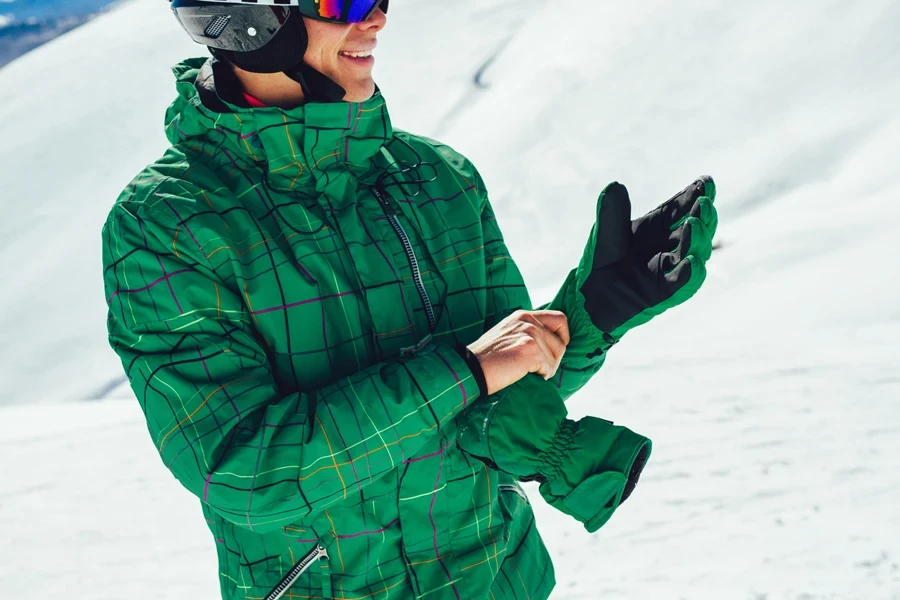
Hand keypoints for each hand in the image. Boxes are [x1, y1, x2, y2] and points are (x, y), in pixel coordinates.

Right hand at [467, 310, 569, 393]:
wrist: (470, 369)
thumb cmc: (486, 359)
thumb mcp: (508, 335)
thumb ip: (528, 333)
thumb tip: (552, 345)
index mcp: (523, 315)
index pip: (560, 319)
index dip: (562, 337)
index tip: (552, 351)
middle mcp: (528, 321)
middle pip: (561, 340)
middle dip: (554, 357)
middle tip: (538, 367)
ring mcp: (530, 334)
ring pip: (557, 356)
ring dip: (546, 368)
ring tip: (526, 372)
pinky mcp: (531, 350)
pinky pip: (549, 367)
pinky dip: (541, 376)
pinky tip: (523, 374)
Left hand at [547, 176, 717, 357]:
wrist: (590, 296)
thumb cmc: (601, 262)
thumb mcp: (605, 234)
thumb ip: (611, 212)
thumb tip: (614, 186)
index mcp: (659, 227)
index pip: (682, 207)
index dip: (695, 194)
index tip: (706, 181)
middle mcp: (670, 246)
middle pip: (695, 228)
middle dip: (703, 214)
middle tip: (704, 201)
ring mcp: (670, 269)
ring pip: (695, 253)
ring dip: (698, 239)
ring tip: (694, 223)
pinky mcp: (665, 292)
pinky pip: (683, 284)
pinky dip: (691, 273)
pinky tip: (694, 261)